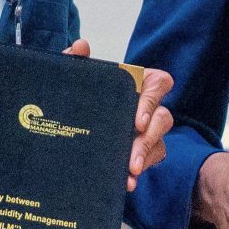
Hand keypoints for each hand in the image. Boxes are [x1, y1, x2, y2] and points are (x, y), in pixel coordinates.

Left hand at [65, 39, 174, 189]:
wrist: (64, 127)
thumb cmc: (78, 96)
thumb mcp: (73, 79)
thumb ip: (74, 61)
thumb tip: (81, 46)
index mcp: (136, 84)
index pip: (159, 83)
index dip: (152, 101)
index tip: (137, 121)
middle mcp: (147, 107)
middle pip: (163, 118)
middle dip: (149, 138)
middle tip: (132, 156)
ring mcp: (147, 131)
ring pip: (159, 143)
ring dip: (145, 157)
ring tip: (130, 172)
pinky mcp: (142, 152)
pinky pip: (150, 161)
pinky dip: (139, 171)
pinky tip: (127, 182)